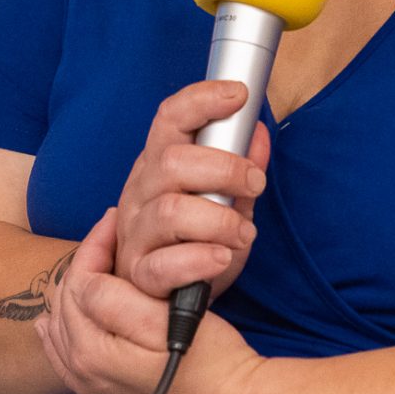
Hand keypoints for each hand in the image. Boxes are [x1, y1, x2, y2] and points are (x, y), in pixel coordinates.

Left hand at [38, 207, 266, 393]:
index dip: (94, 246)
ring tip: (96, 262)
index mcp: (92, 351)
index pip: (78, 281)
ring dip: (74, 291)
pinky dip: (60, 332)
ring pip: (63, 326)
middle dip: (84, 263)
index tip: (115, 220)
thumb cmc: (211, 364)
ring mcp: (90, 386)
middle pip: (66, 302)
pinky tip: (55, 323)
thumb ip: (118, 300)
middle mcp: (82, 371)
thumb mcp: (167, 322)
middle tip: (108, 235)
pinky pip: (64, 357)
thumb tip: (90, 282)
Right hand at [112, 80, 270, 302]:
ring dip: (219, 220)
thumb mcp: (224, 202)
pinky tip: (222, 258)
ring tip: (244, 233)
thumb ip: (241, 171)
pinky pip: (165, 265)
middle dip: (224, 168)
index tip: (239, 95)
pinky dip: (200, 260)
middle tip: (255, 183)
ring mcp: (136, 235)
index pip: (170, 119)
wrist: (164, 298)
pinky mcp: (141, 276)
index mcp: (158, 166)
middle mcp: (140, 193)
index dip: (202, 100)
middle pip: (172, 162)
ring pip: (171, 212)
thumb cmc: (194, 243)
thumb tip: (258, 133)